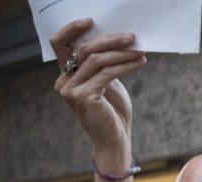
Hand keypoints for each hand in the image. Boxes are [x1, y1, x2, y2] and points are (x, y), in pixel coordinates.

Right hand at [50, 19, 146, 154]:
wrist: (114, 141)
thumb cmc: (113, 113)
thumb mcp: (107, 83)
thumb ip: (104, 65)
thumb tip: (119, 39)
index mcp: (66, 76)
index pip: (59, 44)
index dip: (72, 29)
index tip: (92, 20)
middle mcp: (64, 82)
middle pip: (84, 49)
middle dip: (110, 40)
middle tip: (132, 36)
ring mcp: (71, 90)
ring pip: (97, 59)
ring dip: (122, 53)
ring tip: (141, 51)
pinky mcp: (84, 97)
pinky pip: (108, 73)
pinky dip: (126, 66)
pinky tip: (141, 63)